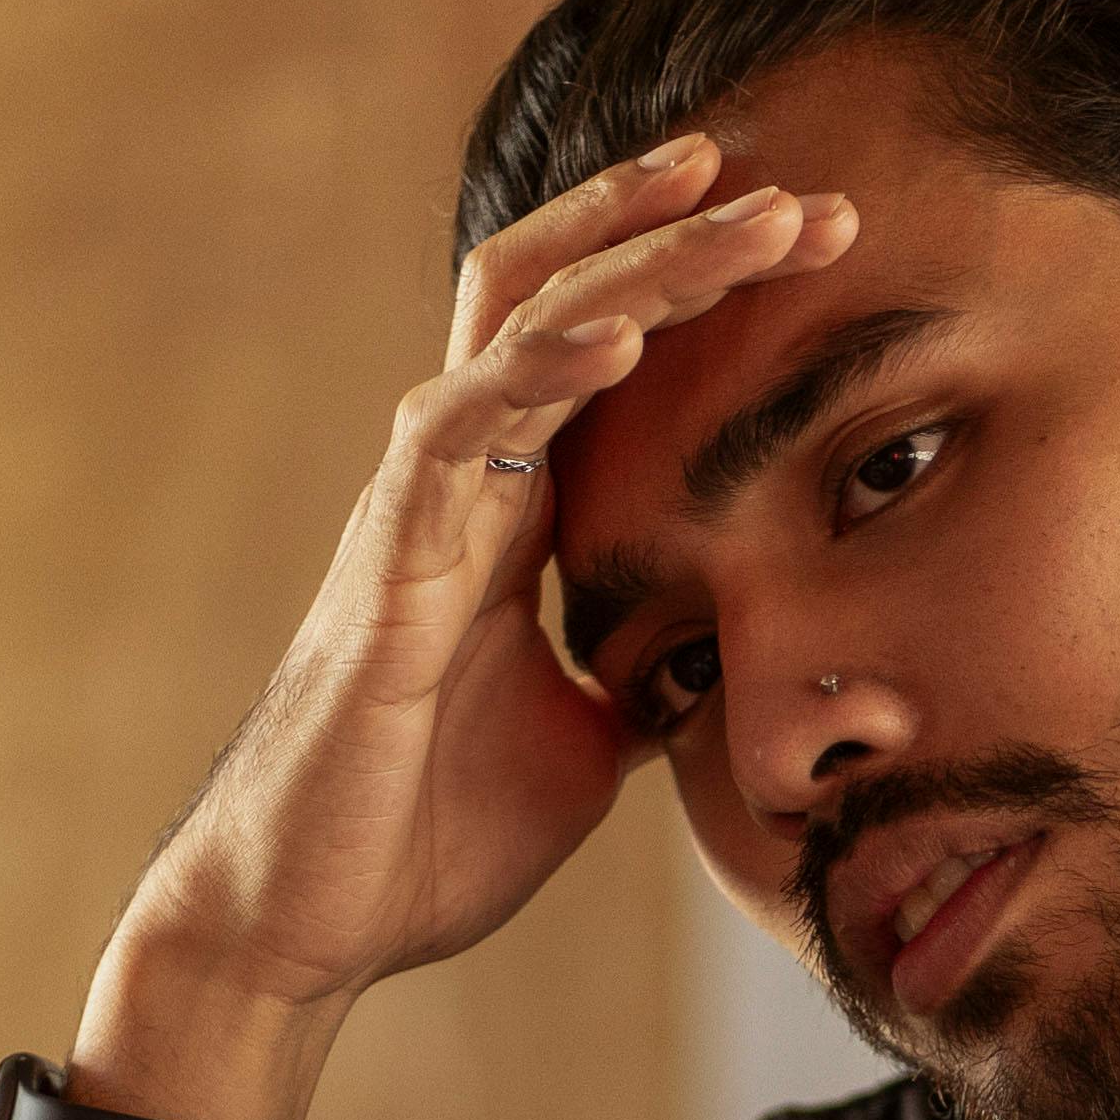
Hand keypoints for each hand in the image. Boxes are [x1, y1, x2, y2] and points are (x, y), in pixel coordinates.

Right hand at [84, 134, 855, 1119]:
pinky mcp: (384, 565)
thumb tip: (736, 668)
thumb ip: (648, 677)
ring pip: (516, 325)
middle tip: (811, 195)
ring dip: (638, 264)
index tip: (810, 231)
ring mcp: (416, 509)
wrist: (309, 925)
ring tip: (746, 214)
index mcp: (512, 512)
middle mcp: (462, 481)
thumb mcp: (590, 746)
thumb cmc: (424, 837)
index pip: (602, 344)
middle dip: (682, 229)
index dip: (695, 275)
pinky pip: (453, 430)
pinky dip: (535, 371)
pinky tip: (618, 333)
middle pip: (562, 291)